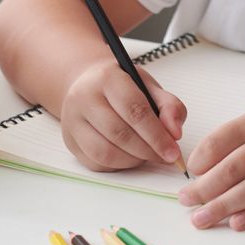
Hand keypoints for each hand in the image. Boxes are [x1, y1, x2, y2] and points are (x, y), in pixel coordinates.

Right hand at [59, 61, 186, 170]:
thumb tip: (175, 134)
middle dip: (147, 150)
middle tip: (165, 157)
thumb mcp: (149, 87)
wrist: (88, 84)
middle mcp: (84, 98)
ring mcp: (72, 121)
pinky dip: (119, 166)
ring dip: (133, 160)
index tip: (173, 151)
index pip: (134, 110)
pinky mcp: (70, 141)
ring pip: (105, 152)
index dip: (157, 135)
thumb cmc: (122, 87)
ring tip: (148, 155)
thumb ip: (169, 106)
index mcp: (107, 78)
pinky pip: (96, 163)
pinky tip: (131, 157)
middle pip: (119, 133)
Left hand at [177, 96, 244, 230]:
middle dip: (203, 189)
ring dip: (223, 207)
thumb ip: (238, 134)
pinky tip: (237, 223)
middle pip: (231, 170)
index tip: (190, 173)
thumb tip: (204, 162)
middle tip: (185, 201)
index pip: (220, 141)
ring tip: (201, 219)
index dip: (200, 159)